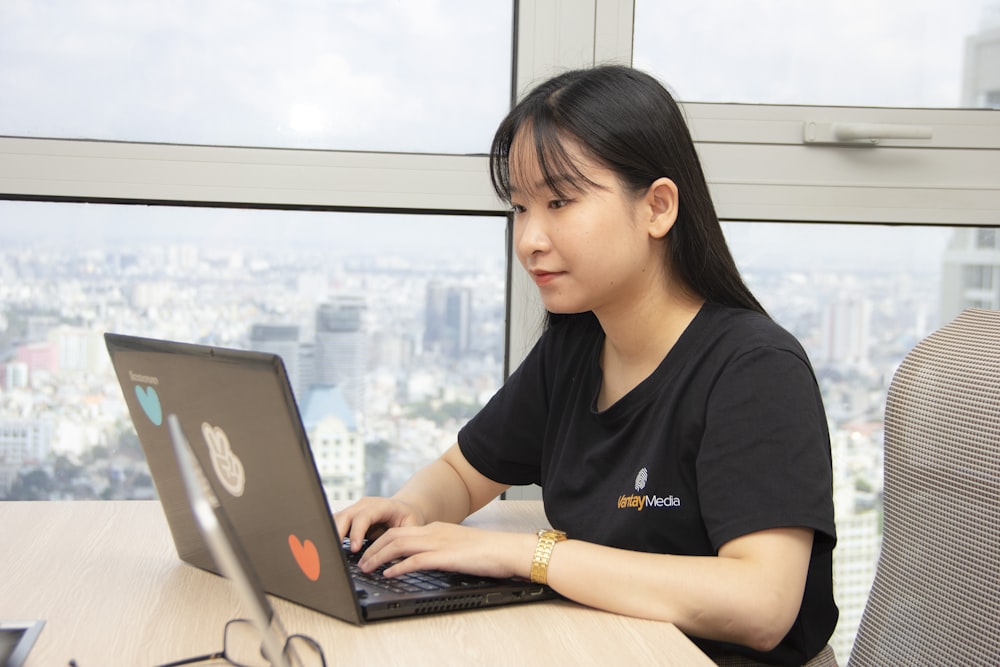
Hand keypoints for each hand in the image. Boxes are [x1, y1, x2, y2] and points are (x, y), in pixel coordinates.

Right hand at [333, 497, 425, 552]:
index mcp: (381, 506)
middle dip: (338, 533)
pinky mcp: (348, 517)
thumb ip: (403, 541)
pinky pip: (335, 524)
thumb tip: (393, 562)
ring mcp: (355, 509)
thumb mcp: (412, 527)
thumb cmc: (408, 518)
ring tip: (329, 552)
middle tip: (336, 552)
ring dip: (332, 534)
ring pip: (337, 518)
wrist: (404, 509)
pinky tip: (329, 548)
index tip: (355, 548)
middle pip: (345, 515)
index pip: (364, 516)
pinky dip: (331, 535)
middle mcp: (364, 505)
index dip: (357, 532)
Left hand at [358, 522, 535, 580]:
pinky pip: (415, 560)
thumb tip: (424, 560)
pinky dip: (398, 567)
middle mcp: (434, 532)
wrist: (508, 549)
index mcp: (436, 529)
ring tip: (367, 568)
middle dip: (373, 548)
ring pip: (399, 545)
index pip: (400, 531)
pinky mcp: (445, 556)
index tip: (369, 551)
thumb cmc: (488, 551)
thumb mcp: (457, 546)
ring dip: (379, 557)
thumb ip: (439, 550)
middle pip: (393, 535)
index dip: (380, 541)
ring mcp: (438, 543)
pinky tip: (389, 574)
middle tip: (360, 561)